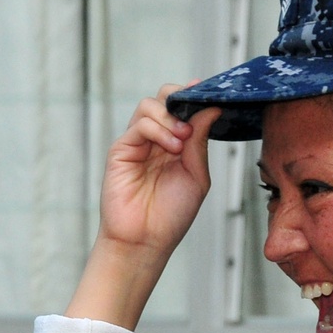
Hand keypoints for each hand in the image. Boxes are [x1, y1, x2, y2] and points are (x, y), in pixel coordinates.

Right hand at [65, 94, 220, 329]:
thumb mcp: (196, 175)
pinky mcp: (121, 149)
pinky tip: (171, 148)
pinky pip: (139, 125)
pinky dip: (158, 129)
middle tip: (194, 110)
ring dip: (170, 116)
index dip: (194, 96)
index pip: (182, 108)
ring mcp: (137, 143)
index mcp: (176, 143)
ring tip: (182, 138)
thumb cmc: (171, 215)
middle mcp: (156, 139)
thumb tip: (211, 109)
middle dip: (180, 97)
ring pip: (150, 105)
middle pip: (163, 97)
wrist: (146, 240)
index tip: (209, 92)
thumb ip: (200, 141)